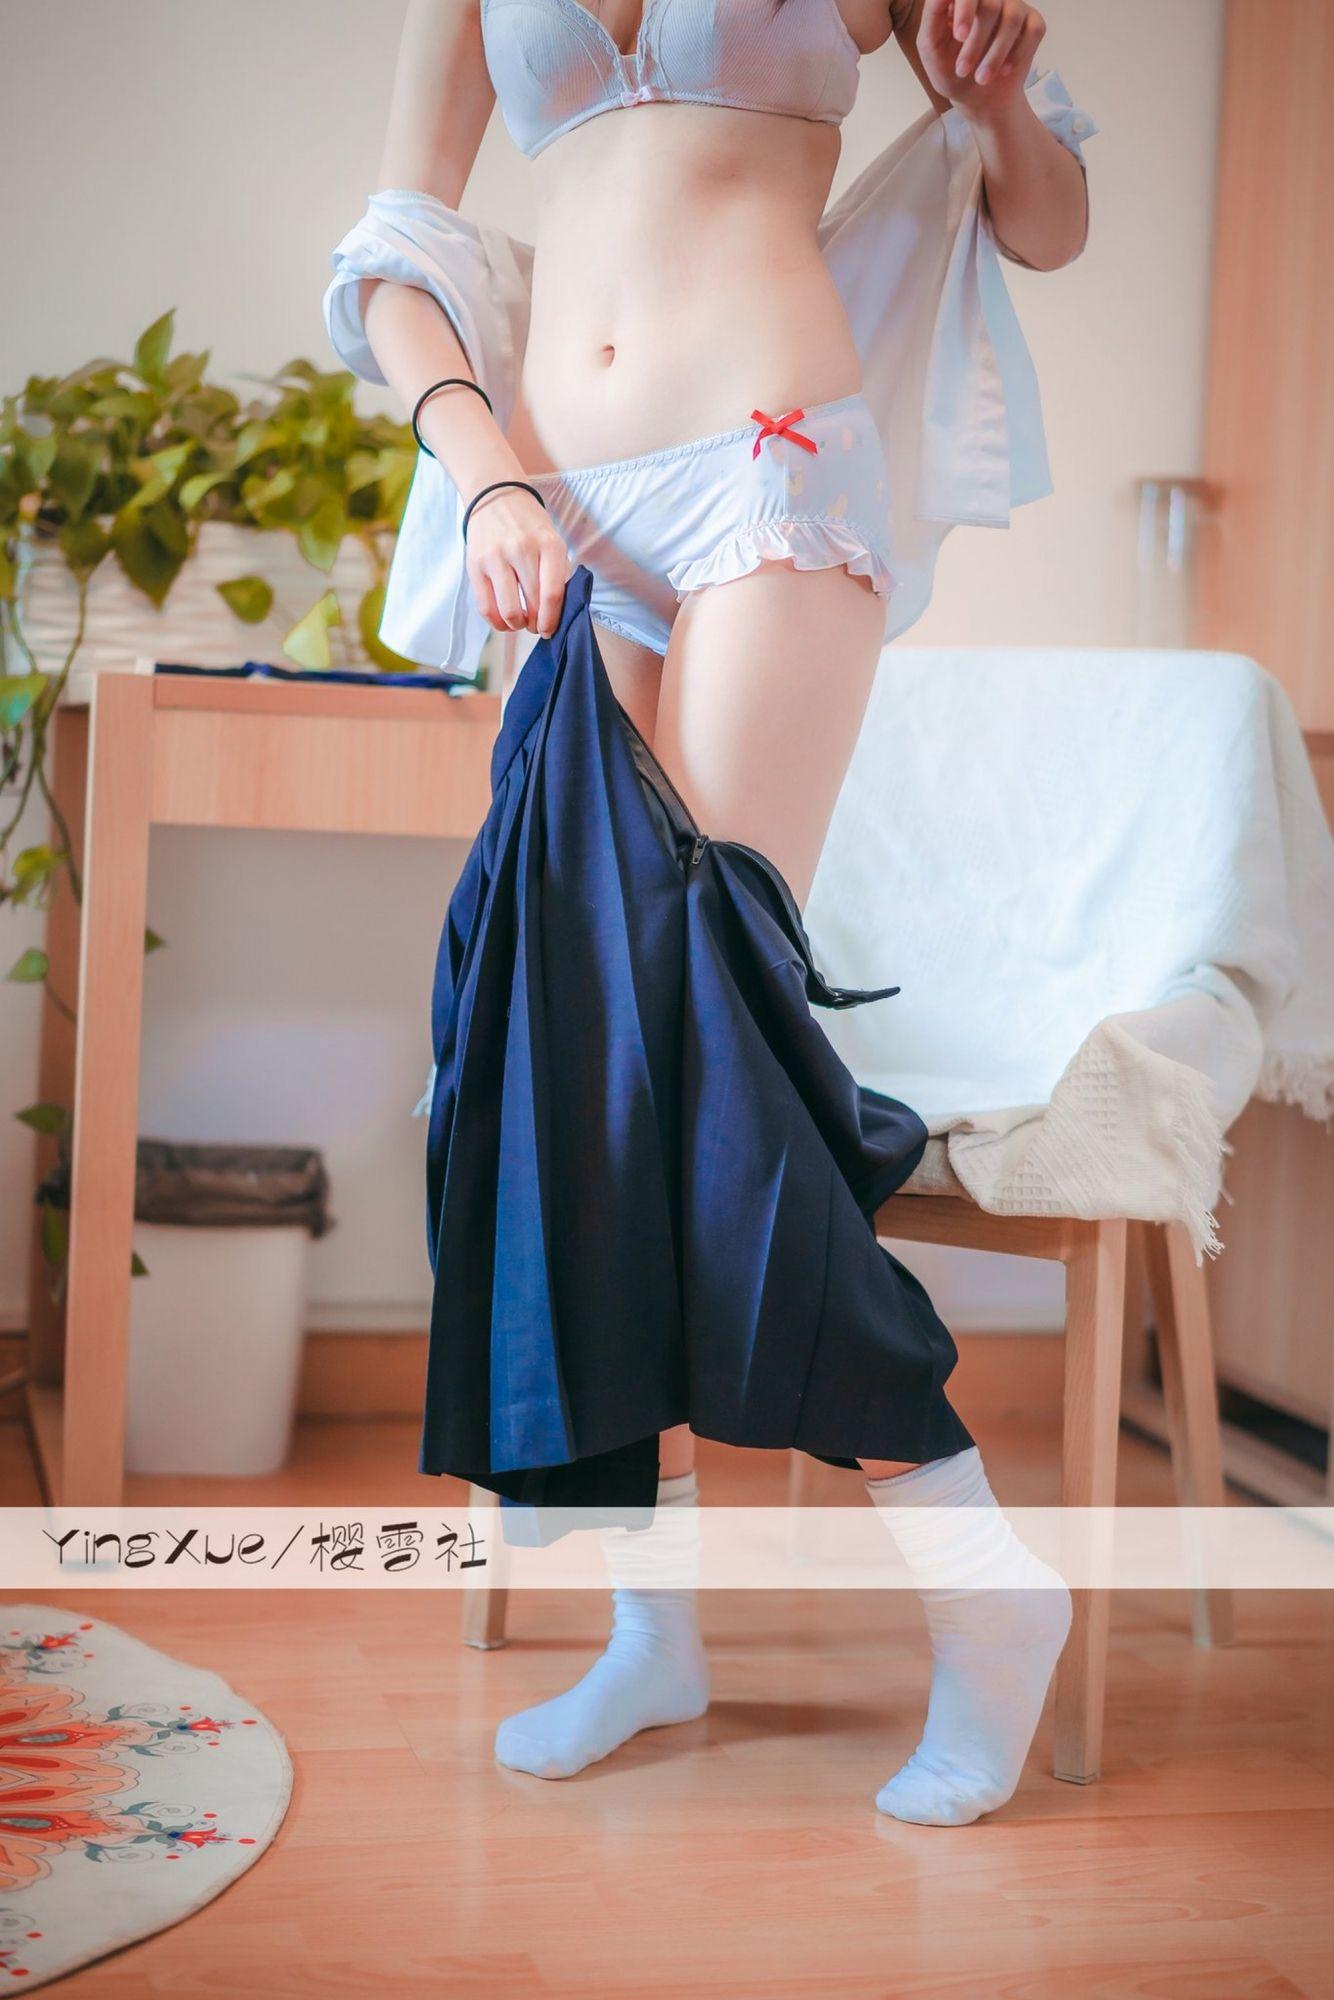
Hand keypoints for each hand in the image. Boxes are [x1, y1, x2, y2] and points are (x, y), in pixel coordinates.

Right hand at [464, 485, 569, 639]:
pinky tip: (503, 621)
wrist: (496, 495)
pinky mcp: (475, 565)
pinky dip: (496, 621)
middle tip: (536, 625)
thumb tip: (557, 613)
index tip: (550, 629)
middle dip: (536, 623)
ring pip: (509, 610)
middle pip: (533, 604)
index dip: (552, 619)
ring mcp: (496, 557)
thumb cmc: (528, 524)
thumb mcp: (551, 540)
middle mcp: (521, 550)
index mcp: (548, 544)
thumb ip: (557, 573)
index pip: (552, 594)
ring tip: (520, 622)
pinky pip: (485, 606)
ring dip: (517, 624)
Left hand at [917, 0, 1045, 115]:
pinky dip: (1017, 55)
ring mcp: (1013, 6)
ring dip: (995, 55)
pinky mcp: (1032, 22)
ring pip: (1011, 19)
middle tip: (962, 71)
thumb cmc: (950, 71)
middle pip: (990, 4)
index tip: (960, 36)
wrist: (979, 99)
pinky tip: (1004, 70)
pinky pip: (1033, 31)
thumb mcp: (931, 47)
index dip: (965, 8)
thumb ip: (932, 15)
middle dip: (976, 43)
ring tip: (981, 79)